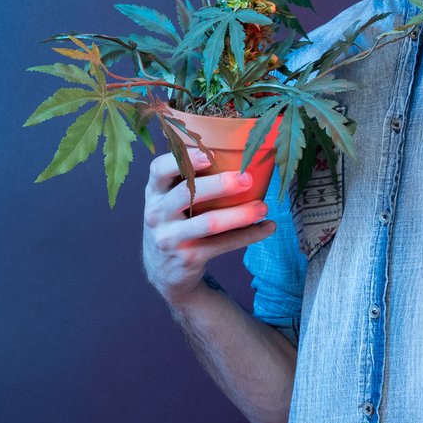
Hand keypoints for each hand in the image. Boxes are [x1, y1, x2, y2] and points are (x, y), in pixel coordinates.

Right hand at [141, 148, 276, 306]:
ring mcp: (171, 237)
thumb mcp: (169, 201)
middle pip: (186, 194)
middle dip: (219, 184)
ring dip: (240, 214)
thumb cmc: (175, 223)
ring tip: (263, 207)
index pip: (158, 169)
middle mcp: (157, 214)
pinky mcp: (188, 257)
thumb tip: (234, 151)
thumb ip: (187, 181)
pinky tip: (267, 227)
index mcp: (155, 192)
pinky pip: (223, 244)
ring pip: (209, 223)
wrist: (163, 271)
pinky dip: (249, 235)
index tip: (209, 155)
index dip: (182, 160)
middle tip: (247, 178)